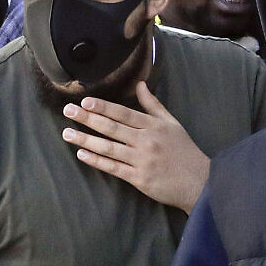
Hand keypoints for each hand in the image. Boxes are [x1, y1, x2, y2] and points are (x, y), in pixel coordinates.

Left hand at [62, 82, 209, 211]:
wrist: (199, 181)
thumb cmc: (184, 150)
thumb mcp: (172, 123)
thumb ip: (153, 104)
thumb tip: (140, 83)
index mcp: (153, 125)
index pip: (123, 113)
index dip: (103, 107)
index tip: (85, 101)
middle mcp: (145, 141)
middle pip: (111, 127)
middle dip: (87, 118)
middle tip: (68, 111)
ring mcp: (141, 160)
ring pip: (108, 147)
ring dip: (85, 139)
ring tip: (67, 133)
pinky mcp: (139, 178)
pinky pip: (113, 167)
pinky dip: (96, 160)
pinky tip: (81, 154)